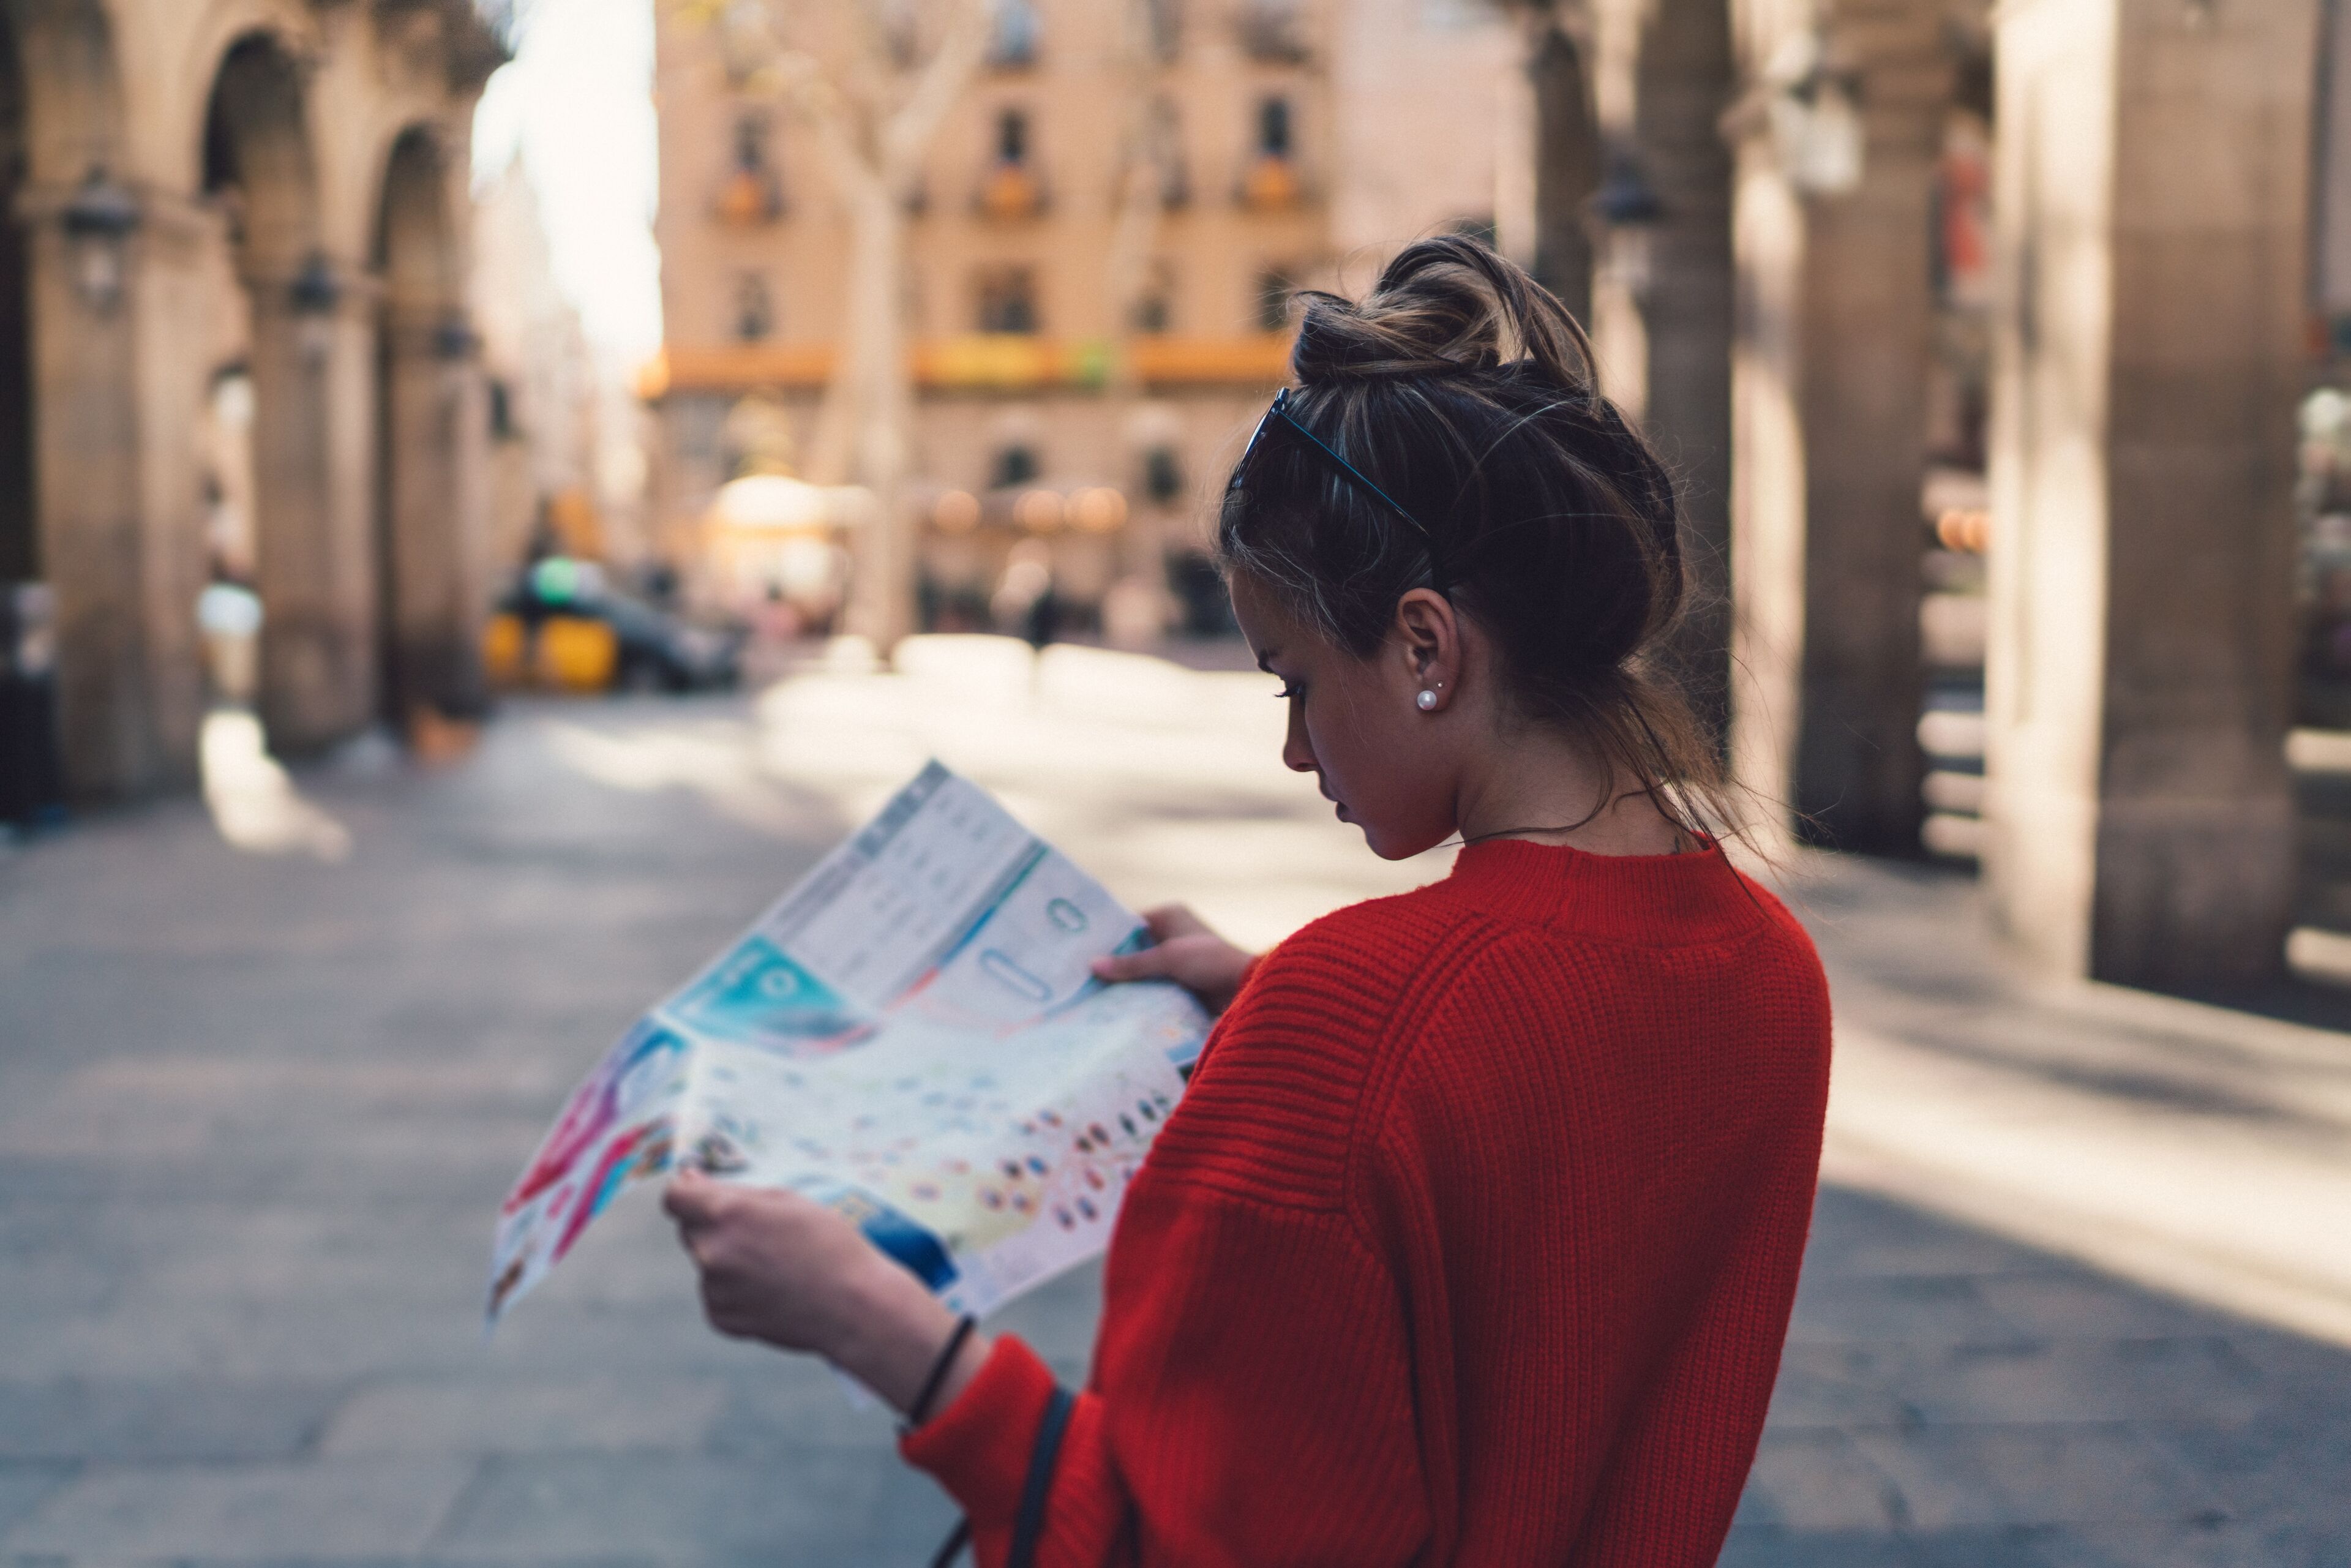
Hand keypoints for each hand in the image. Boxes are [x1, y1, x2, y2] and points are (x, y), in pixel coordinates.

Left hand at [663, 1170, 985, 1418]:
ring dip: (729, 1259)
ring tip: (776, 1266)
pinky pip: (717, 1294)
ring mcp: (714, 1288)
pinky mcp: (721, 1318)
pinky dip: (736, 1290)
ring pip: (708, 1262)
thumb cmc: (829, 1244)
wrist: (853, 1307)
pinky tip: (772, 1290)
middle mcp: (711, 1251)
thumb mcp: (788, 1199)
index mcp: (726, 1214)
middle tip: (759, 1232)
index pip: (675, 1196)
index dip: (688, 1191)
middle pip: (691, 1229)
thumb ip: (734, 1191)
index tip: (701, 1190)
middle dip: (715, 1225)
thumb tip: (691, 1181)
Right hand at [1092, 903, 1256, 1014]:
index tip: (1082, 951)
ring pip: (1145, 970)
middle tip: (1082, 977)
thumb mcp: (1167, 958)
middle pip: (1135, 949)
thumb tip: (1092, 965)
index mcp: (1171, 915)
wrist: (1248, 989)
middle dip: (1115, 964)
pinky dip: (1143, 994)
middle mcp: (1174, 933)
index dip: (1108, 938)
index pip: (1130, 923)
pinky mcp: (1185, 982)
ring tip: (1094, 995)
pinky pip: (1157, 986)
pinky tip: (1120, 1007)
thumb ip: (1131, 964)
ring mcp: (1180, 959)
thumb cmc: (1210, 962)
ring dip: (1128, 983)